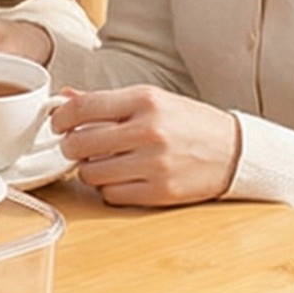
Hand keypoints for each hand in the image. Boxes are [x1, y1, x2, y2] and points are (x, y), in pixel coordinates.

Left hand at [52, 85, 242, 206]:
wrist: (235, 151)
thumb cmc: (189, 123)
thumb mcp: (151, 100)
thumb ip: (105, 101)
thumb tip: (63, 97)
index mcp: (145, 101)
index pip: (82, 108)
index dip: (60, 118)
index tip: (58, 124)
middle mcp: (149, 130)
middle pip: (79, 143)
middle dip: (71, 146)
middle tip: (77, 146)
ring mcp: (155, 163)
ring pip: (90, 173)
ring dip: (90, 169)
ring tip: (104, 162)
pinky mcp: (160, 191)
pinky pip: (111, 195)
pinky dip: (109, 188)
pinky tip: (121, 178)